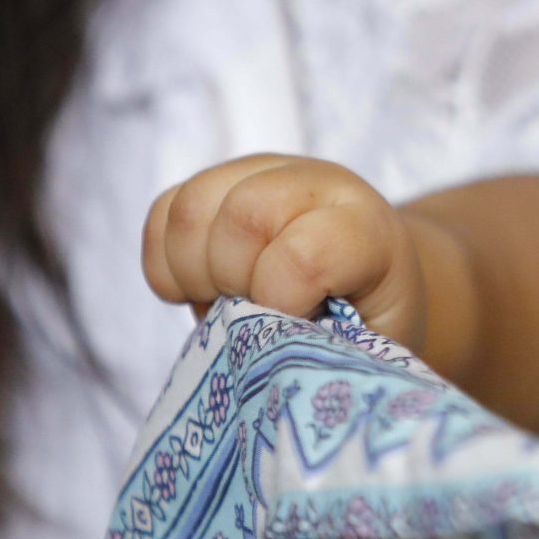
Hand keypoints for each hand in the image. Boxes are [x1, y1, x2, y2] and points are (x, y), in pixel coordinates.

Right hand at [141, 153, 430, 345]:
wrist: (375, 275)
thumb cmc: (370, 318)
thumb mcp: (368, 346)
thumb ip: (324, 350)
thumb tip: (266, 364)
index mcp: (365, 230)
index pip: (307, 253)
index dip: (280, 301)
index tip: (286, 330)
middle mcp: (315, 185)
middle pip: (243, 215)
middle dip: (231, 282)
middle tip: (250, 316)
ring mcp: (262, 174)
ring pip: (191, 208)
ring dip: (192, 273)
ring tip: (221, 302)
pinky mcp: (219, 182)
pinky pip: (164, 213)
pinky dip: (166, 263)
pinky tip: (200, 288)